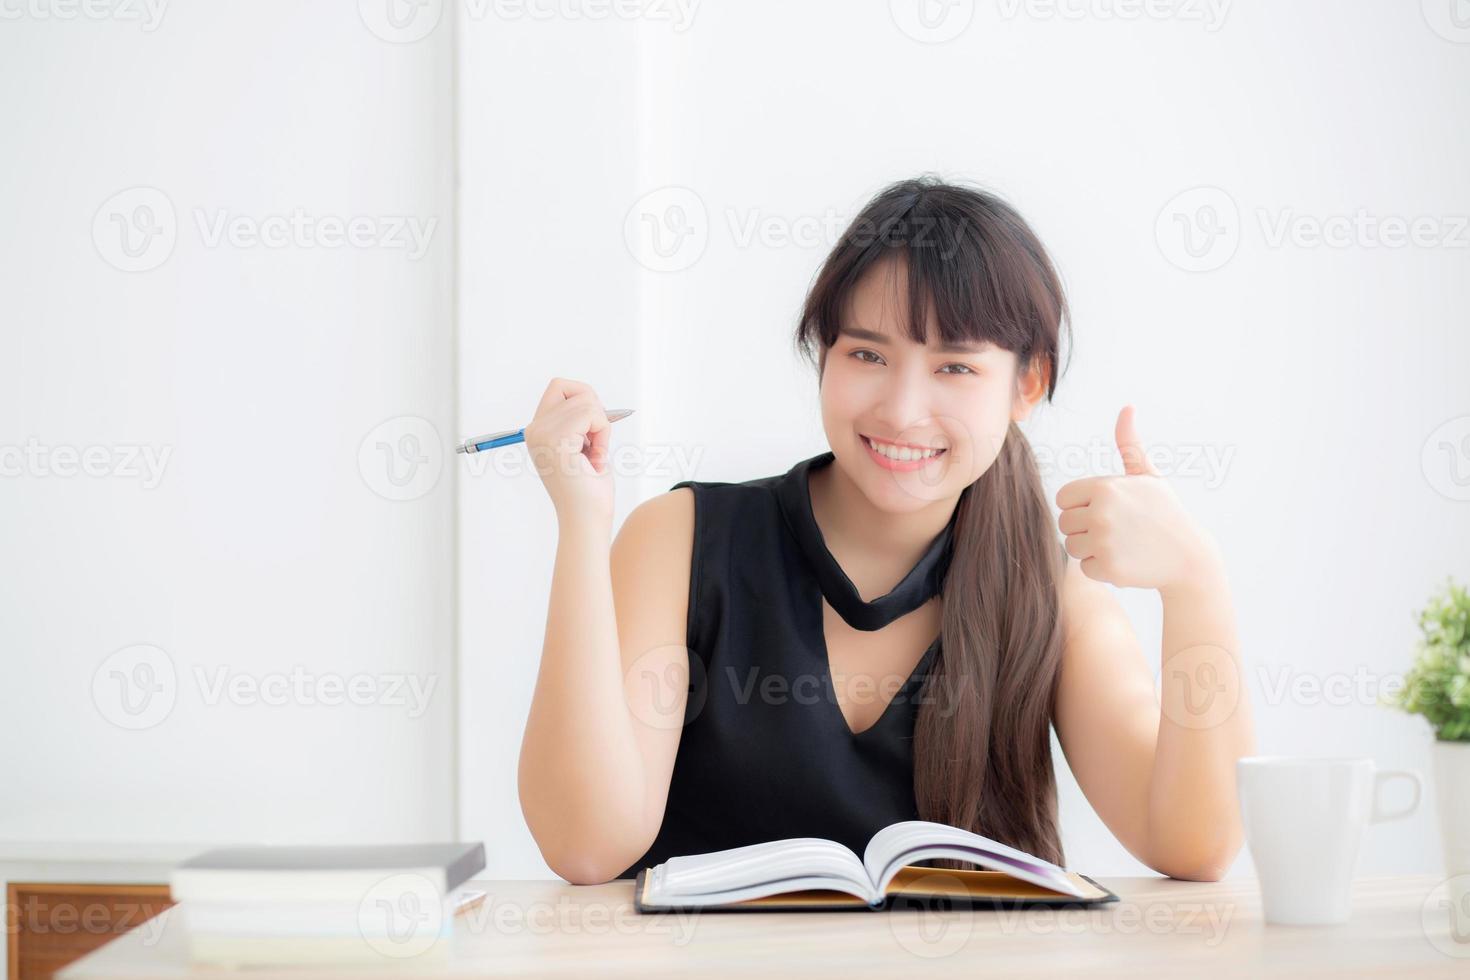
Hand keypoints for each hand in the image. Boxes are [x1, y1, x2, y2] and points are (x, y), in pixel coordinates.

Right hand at [522, 377, 615, 526]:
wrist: (587, 520)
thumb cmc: (589, 489)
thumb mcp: (582, 445)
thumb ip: (578, 421)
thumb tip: (588, 395)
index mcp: (537, 431)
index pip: (560, 386)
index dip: (586, 400)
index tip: (591, 431)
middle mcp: (534, 430)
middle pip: (576, 390)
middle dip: (596, 413)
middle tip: (595, 445)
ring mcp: (543, 434)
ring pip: (587, 401)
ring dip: (602, 428)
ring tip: (594, 456)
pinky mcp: (557, 440)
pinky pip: (593, 415)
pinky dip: (603, 435)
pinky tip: (595, 459)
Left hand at [1055, 405, 1217, 592]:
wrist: (1188, 556)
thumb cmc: (1165, 512)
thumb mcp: (1148, 477)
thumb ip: (1130, 445)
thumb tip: (1127, 408)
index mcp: (1105, 487)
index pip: (1063, 498)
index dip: (1080, 505)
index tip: (1104, 509)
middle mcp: (1101, 512)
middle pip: (1065, 523)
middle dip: (1085, 528)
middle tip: (1116, 530)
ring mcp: (1104, 541)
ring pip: (1071, 546)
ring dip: (1091, 549)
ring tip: (1120, 544)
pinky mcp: (1108, 567)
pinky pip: (1085, 567)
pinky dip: (1101, 568)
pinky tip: (1125, 560)